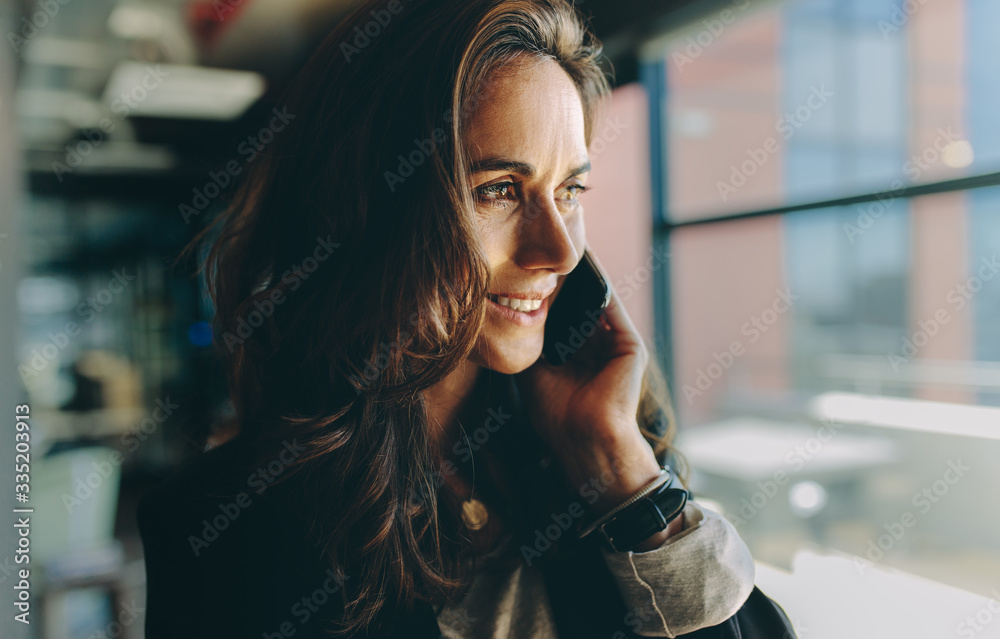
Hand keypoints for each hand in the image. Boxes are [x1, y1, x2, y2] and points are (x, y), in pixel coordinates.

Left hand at [516, 253, 647, 450]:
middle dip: (564, 284)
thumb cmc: (557, 414)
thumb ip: (532, 345)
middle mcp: (597, 351)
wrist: (584, 437)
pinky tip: (586, 266)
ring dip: (582, 280)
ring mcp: (615, 348)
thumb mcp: (535, 372)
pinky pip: (613, 309)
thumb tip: (514, 317)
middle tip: (545, 253)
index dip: (549, 298)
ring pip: (597, 304)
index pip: (563, 320)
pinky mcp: (630, 347)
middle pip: (580, 308)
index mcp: (576, 359)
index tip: (531, 272)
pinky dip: (601, 287)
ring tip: (564, 252)